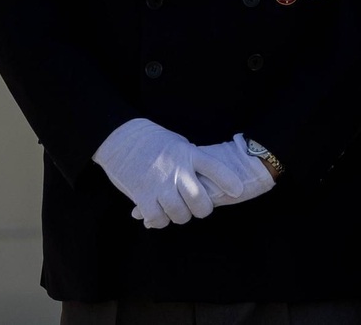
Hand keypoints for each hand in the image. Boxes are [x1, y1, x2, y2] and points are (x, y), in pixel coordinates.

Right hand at [130, 134, 274, 222]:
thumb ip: (194, 160)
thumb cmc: (155, 142)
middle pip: (199, 200)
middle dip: (202, 210)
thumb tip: (211, 178)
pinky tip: (160, 214)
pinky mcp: (142, 196)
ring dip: (181, 216)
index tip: (238, 191)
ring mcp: (159, 184)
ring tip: (178, 211)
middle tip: (200, 209)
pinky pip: (158, 219)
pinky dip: (161, 221)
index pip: (214, 167)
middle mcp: (176, 170)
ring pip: (180, 214)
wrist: (122, 139)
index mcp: (188, 154)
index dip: (228, 181)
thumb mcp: (179, 144)